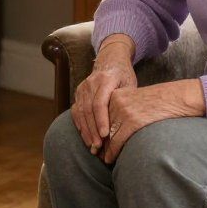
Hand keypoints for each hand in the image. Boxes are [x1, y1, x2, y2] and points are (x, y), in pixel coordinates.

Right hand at [71, 34, 136, 154]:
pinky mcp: (78, 92)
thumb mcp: (130, 85)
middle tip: (98, 147)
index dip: (101, 120)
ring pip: (80, 112)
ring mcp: (82, 87)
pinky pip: (76, 111)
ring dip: (86, 131)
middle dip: (93, 130)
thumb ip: (126, 102)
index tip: (104, 135)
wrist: (111, 60)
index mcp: (105, 79)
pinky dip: (80, 125)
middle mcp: (91, 83)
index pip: (100, 102)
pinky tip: (86, 137)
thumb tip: (130, 126)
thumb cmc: (124, 76)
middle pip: (89, 110)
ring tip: (92, 147)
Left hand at [101, 79, 205, 163]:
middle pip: (102, 126)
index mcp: (115, 94)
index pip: (100, 116)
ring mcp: (124, 111)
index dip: (97, 131)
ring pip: (107, 135)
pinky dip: (112, 152)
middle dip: (99, 141)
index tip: (94, 141)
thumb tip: (112, 127)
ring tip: (103, 158)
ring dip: (104, 149)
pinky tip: (110, 159)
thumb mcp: (136, 99)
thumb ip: (123, 109)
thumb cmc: (159, 100)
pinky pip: (117, 140)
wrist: (177, 97)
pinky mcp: (133, 121)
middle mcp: (116, 102)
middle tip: (95, 153)